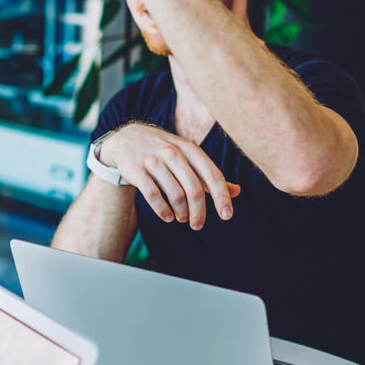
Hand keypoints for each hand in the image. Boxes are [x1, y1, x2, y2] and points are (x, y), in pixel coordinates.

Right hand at [99, 123, 240, 229]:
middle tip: (198, 225)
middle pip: (194, 189)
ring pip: (175, 194)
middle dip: (199, 212)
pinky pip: (153, 195)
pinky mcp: (137, 170)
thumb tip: (237, 191)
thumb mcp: (189, 157)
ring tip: (182, 218)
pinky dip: (162, 210)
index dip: (221, 197)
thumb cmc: (165, 151)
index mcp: (190, 149)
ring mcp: (154, 160)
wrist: (127, 139)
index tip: (227, 216)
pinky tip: (167, 217)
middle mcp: (173, 152)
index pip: (212, 175)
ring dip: (181, 212)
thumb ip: (210, 175)